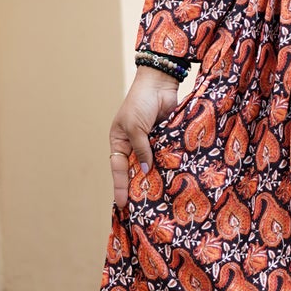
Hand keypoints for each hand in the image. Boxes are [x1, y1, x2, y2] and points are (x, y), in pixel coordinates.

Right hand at [109, 66, 185, 210]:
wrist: (160, 82)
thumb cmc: (140, 102)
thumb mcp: (136, 127)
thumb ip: (141, 149)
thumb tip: (146, 170)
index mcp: (119, 140)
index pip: (118, 168)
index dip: (120, 186)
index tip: (122, 204)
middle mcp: (134, 144)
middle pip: (134, 170)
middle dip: (137, 187)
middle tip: (140, 208)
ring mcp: (150, 142)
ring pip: (151, 165)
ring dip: (155, 178)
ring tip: (157, 199)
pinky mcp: (166, 139)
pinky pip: (165, 155)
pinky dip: (168, 165)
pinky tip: (172, 179)